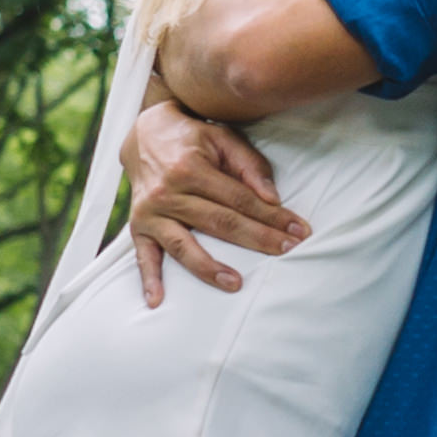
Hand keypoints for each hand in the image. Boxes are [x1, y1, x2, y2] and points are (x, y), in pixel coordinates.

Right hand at [121, 95, 309, 305]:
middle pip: (219, 223)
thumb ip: (249, 165)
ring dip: (210, 267)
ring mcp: (150, 212)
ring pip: (184, 246)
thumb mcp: (223, 139)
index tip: (298, 230)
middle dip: (258, 239)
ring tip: (236, 284)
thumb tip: (273, 198)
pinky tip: (157, 301)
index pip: (240, 199)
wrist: (144, 135)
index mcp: (190, 168)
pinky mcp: (138, 226)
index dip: (272, 216)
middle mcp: (167, 192)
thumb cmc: (192, 139)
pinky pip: (143, 256)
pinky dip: (149, 279)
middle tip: (287, 252)